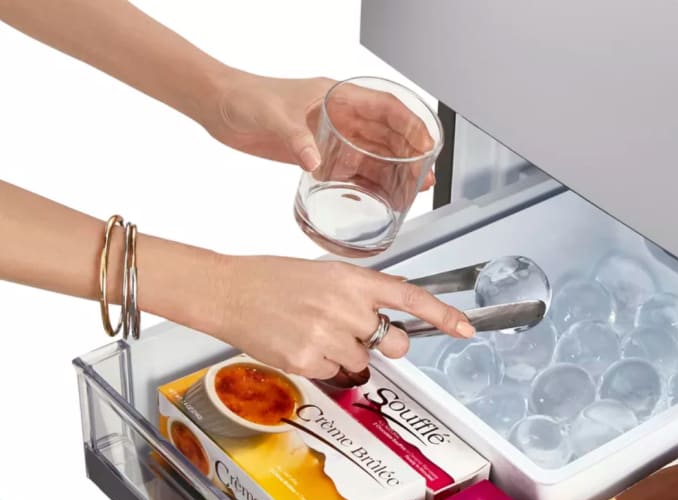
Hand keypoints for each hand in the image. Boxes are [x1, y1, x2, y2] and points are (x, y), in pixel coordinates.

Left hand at [204, 71, 435, 189]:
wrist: (219, 107)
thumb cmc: (245, 98)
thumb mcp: (274, 117)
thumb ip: (296, 139)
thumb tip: (315, 161)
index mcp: (338, 96)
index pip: (387, 107)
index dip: (411, 124)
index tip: (428, 143)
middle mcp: (340, 115)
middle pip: (387, 133)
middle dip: (410, 153)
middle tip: (424, 176)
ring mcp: (331, 135)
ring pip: (374, 152)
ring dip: (394, 170)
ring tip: (411, 189)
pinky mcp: (319, 152)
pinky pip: (352, 167)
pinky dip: (368, 180)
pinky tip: (377, 195)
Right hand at [210, 255, 472, 378]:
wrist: (229, 292)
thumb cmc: (272, 279)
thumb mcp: (324, 273)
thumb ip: (361, 292)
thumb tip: (390, 308)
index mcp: (352, 279)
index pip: (409, 297)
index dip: (442, 315)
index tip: (465, 328)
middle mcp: (345, 306)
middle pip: (393, 340)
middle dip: (383, 342)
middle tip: (353, 331)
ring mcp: (327, 335)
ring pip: (362, 361)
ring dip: (345, 353)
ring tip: (312, 330)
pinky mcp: (307, 360)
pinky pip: (334, 373)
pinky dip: (321, 364)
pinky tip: (299, 343)